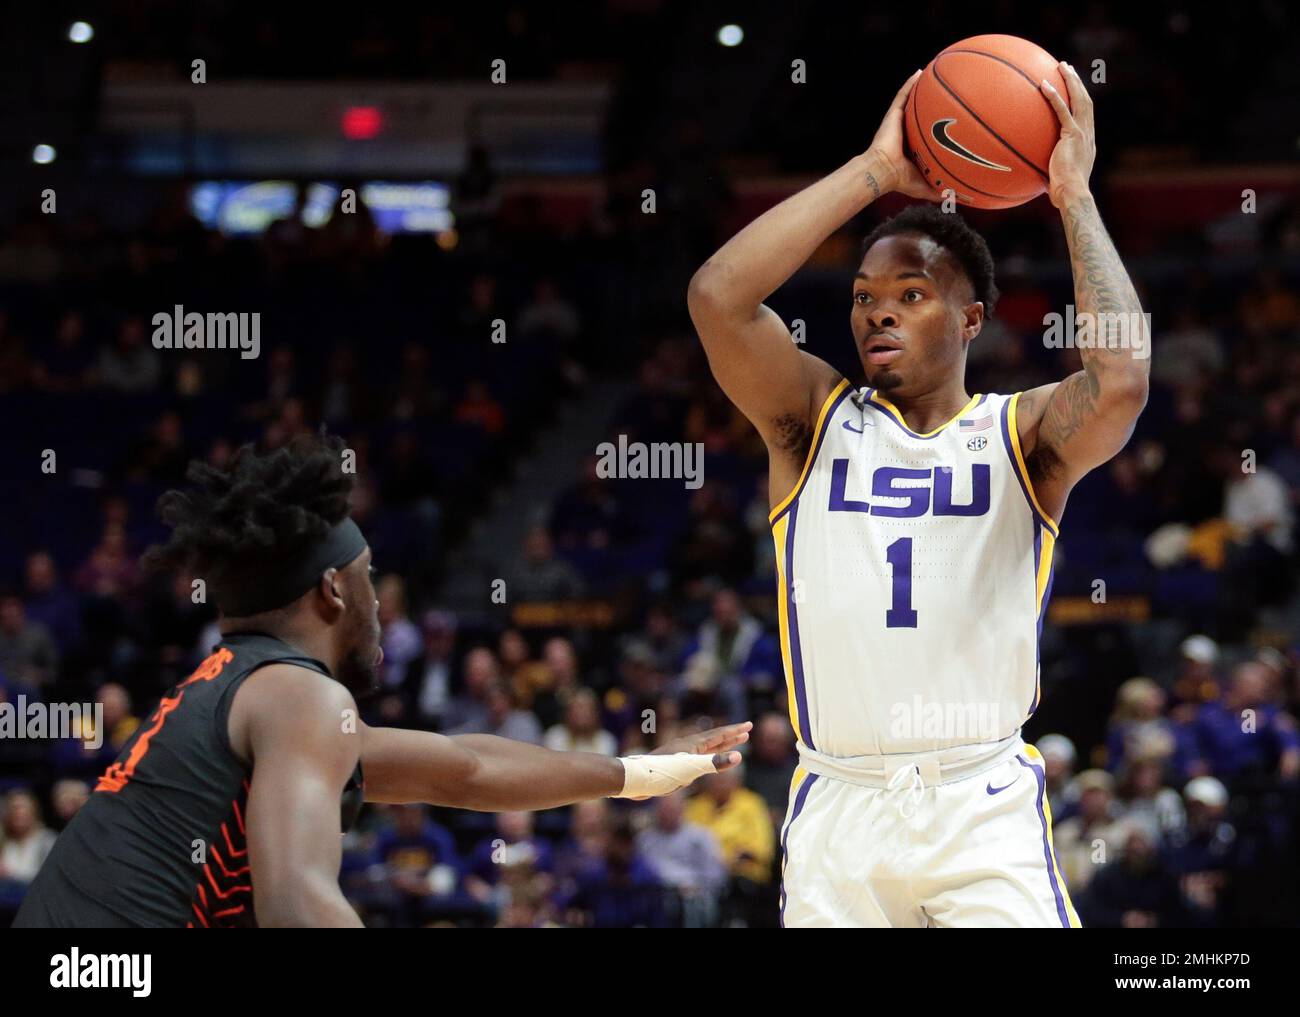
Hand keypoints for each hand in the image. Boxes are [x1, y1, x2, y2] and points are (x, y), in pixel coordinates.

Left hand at [650, 720, 750, 772]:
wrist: (635, 779)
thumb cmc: (663, 773)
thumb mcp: (692, 769)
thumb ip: (715, 763)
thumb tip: (739, 757)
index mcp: (693, 744)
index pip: (719, 735)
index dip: (735, 731)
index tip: (749, 725)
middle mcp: (688, 746)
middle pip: (714, 739)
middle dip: (731, 736)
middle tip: (746, 732)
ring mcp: (681, 755)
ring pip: (706, 748)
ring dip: (720, 746)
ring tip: (732, 744)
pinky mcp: (675, 765)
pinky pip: (698, 758)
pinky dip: (708, 757)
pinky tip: (705, 762)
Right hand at [864, 71, 943, 201]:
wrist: (883, 171)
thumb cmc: (902, 181)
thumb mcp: (927, 187)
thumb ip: (943, 191)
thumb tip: (961, 200)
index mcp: (915, 146)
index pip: (928, 132)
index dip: (939, 125)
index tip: (954, 117)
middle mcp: (907, 131)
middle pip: (922, 113)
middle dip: (933, 103)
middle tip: (949, 93)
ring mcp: (899, 121)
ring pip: (913, 100)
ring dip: (922, 88)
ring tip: (936, 73)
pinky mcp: (893, 115)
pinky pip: (903, 95)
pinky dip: (910, 83)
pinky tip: (920, 72)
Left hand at [1040, 61, 1094, 207]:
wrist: (1072, 194)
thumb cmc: (1063, 193)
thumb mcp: (1056, 177)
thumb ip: (1048, 168)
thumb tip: (1031, 172)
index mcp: (1086, 142)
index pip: (1085, 115)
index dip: (1080, 99)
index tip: (1073, 89)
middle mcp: (1088, 134)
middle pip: (1086, 101)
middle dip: (1078, 83)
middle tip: (1068, 69)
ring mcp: (1082, 133)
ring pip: (1080, 99)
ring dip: (1071, 81)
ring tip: (1062, 66)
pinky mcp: (1073, 135)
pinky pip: (1062, 111)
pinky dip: (1054, 97)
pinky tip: (1044, 85)